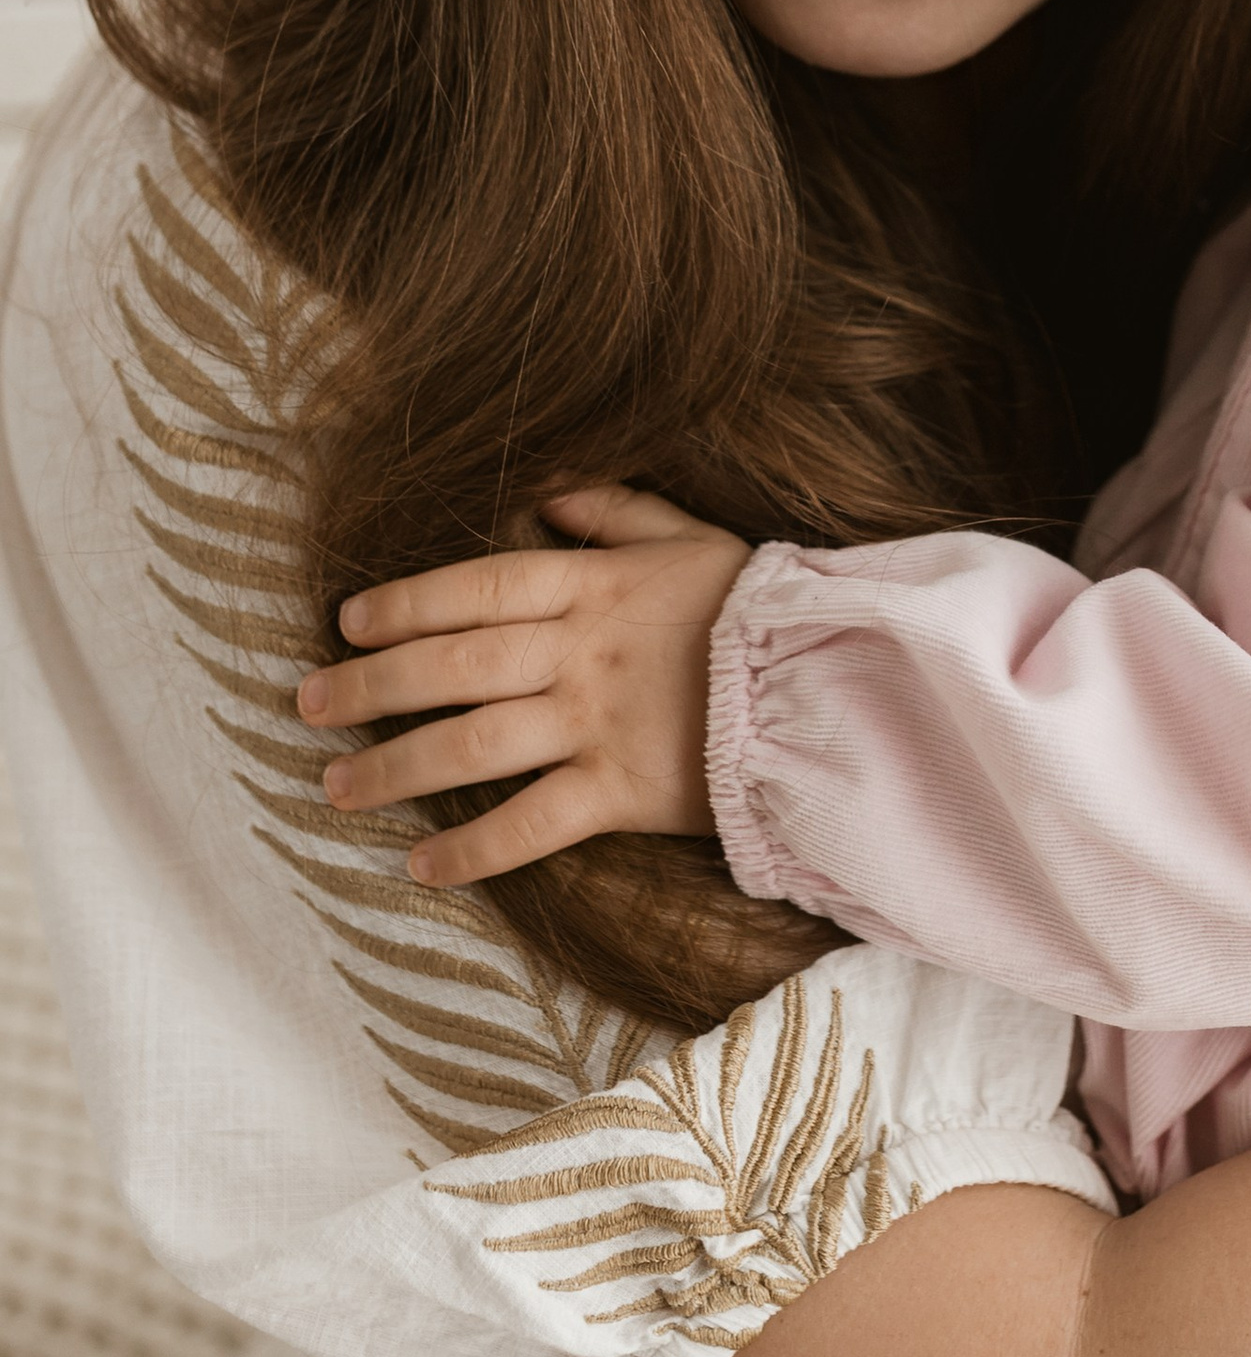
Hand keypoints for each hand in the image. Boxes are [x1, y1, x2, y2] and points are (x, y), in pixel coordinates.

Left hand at [295, 486, 752, 885]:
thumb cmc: (763, 610)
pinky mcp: (624, 792)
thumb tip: (545, 489)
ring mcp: (599, 722)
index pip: (478, 586)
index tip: (348, 621)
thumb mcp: (696, 537)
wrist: (838, 686)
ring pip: (472, 744)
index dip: (405, 601)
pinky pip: (531, 823)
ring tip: (337, 786)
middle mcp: (583, 652)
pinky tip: (423, 866)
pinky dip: (472, 849)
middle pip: (452, 665)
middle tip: (306, 705)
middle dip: (369, 685)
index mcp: (596, 584)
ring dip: (394, 766)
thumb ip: (618, 512)